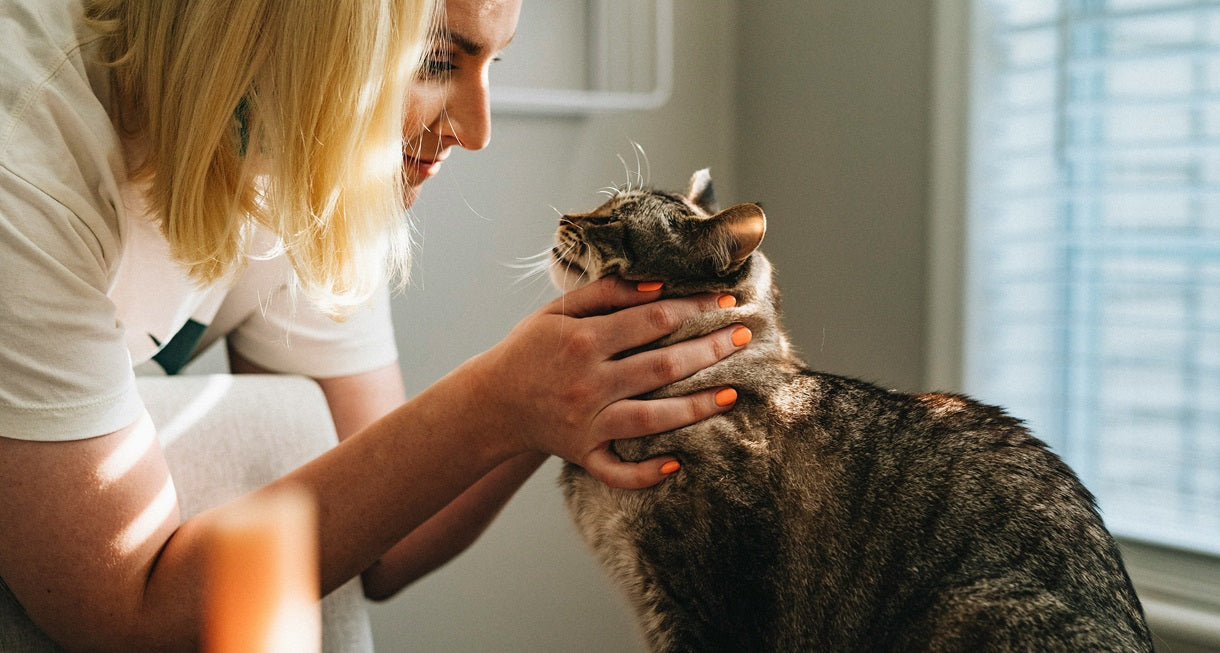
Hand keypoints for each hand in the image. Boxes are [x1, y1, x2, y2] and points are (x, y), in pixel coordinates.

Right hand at [465, 276, 747, 488]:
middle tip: (745, 337)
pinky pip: (617, 471)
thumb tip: (658, 286)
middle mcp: (589, 383)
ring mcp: (587, 423)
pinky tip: (676, 463)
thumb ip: (606, 293)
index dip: (694, 307)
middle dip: (709, 349)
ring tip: (732, 394)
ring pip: (652, 419)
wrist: (491, 402)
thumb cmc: (530, 349)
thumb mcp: (558, 311)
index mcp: (585, 341)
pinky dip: (645, 473)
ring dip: (695, 407)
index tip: (725, 300)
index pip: (653, 319)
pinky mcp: (583, 454)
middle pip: (662, 366)